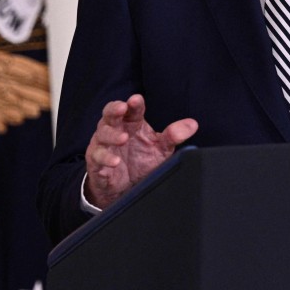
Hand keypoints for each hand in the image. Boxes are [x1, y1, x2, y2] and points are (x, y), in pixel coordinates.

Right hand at [84, 94, 197, 209]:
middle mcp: (115, 130)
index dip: (134, 103)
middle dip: (114, 109)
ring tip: (123, 138)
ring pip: (102, 134)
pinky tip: (115, 162)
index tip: (137, 99)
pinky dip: (105, 158)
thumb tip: (193, 124)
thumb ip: (173, 136)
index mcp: (132, 123)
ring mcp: (103, 145)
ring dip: (112, 135)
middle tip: (122, 108)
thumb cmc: (142, 162)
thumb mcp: (161, 149)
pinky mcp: (96, 162)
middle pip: (110, 114)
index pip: (132, 109)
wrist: (125, 189)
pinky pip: (97, 157)